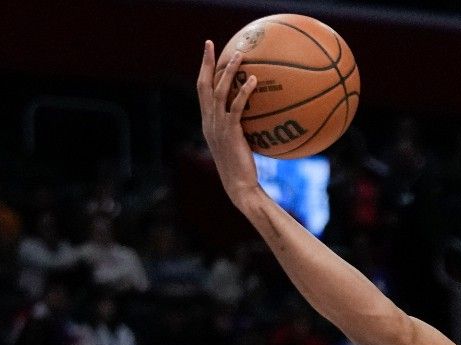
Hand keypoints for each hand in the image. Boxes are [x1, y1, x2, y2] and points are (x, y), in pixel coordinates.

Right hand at [194, 39, 260, 199]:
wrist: (239, 185)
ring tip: (239, 55)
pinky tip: (254, 80)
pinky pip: (236, 107)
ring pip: (219, 91)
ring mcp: (217, 126)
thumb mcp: (239, 143)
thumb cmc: (242, 167)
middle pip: (204, 85)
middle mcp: (208, 120)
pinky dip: (244, 92)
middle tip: (211, 43)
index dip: (203, 70)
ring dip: (228, 71)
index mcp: (207, 121)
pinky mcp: (230, 132)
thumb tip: (258, 112)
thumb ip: (240, 126)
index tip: (207, 52)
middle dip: (206, 62)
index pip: (202, 89)